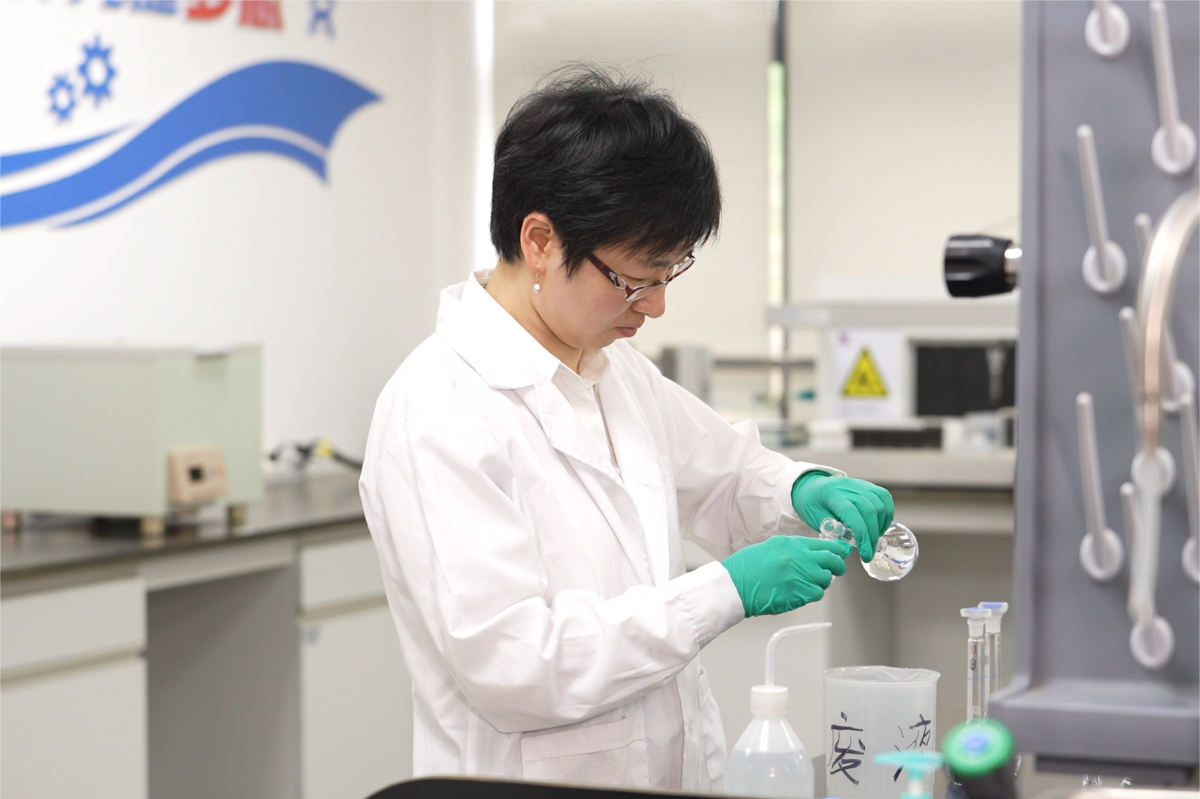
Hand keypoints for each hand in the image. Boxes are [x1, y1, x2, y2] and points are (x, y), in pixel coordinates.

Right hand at [721, 535, 851, 616]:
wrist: (735, 586)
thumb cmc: (748, 567)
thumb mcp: (772, 546)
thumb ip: (795, 548)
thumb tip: (813, 553)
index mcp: (793, 544)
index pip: (827, 545)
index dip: (838, 550)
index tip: (841, 552)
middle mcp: (800, 558)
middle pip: (832, 561)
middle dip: (837, 566)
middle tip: (835, 569)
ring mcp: (801, 577)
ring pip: (826, 580)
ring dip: (821, 582)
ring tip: (807, 582)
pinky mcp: (799, 594)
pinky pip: (817, 594)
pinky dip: (812, 593)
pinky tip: (800, 591)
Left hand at [791, 472, 894, 562]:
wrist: (811, 486)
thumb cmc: (811, 504)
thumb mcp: (815, 519)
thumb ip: (832, 530)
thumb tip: (849, 544)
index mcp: (832, 494)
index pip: (852, 514)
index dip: (861, 535)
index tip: (865, 553)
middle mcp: (848, 486)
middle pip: (869, 510)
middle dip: (872, 535)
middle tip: (869, 551)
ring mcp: (859, 484)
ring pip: (879, 504)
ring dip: (880, 526)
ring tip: (873, 539)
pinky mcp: (867, 485)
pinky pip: (884, 497)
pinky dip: (887, 513)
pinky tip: (880, 526)